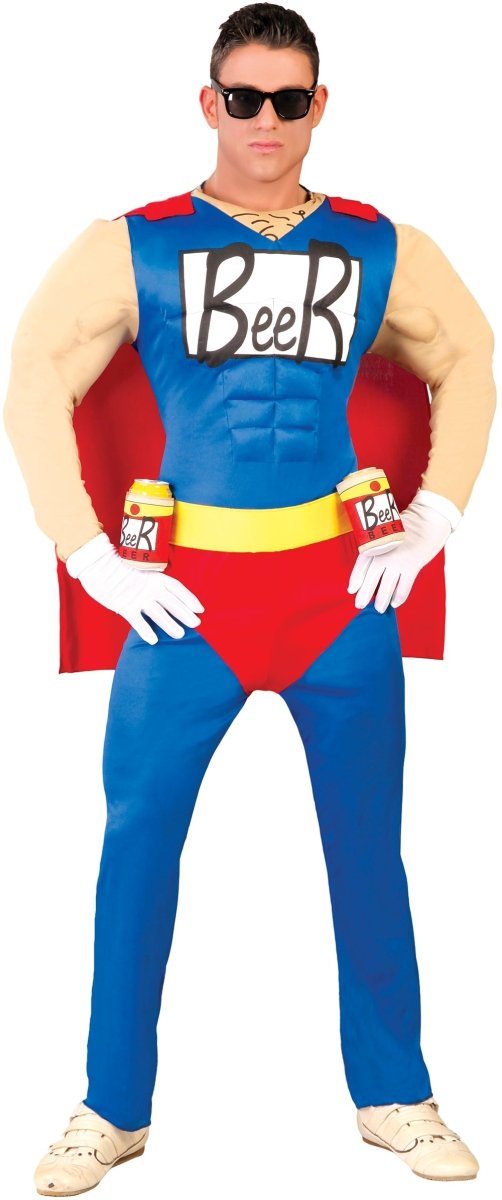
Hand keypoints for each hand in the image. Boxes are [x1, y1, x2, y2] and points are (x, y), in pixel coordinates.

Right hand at [65, 532, 204, 644]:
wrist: (98, 565)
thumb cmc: (119, 571)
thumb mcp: (140, 575)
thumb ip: (152, 586)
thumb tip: (165, 599)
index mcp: (154, 577)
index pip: (177, 588)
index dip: (189, 598)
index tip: (200, 609)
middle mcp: (149, 587)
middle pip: (172, 603)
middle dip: (185, 614)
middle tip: (196, 624)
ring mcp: (137, 597)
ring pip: (158, 614)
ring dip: (170, 625)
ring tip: (179, 635)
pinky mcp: (124, 606)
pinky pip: (137, 621)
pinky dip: (146, 630)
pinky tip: (153, 640)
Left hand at [347, 498, 452, 612]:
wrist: (429, 519)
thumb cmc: (408, 526)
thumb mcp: (388, 533)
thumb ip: (378, 548)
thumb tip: (372, 571)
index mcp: (376, 542)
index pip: (361, 564)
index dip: (355, 579)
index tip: (351, 590)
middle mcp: (384, 552)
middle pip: (370, 578)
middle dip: (364, 594)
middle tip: (360, 605)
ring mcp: (398, 561)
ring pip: (386, 586)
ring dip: (381, 600)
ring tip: (379, 608)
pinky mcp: (412, 566)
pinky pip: (403, 587)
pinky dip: (398, 597)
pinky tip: (395, 603)